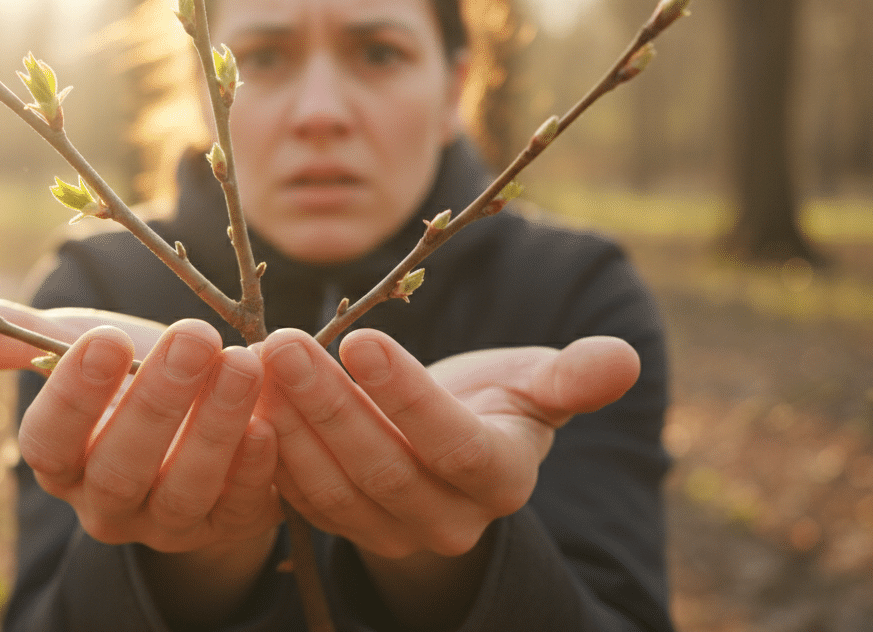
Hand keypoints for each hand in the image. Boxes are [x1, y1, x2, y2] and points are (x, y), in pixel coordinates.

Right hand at [0, 301, 282, 626]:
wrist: (203, 418)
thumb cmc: (132, 375)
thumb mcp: (81, 349)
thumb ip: (19, 339)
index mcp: (61, 461)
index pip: (49, 443)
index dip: (73, 396)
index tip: (106, 338)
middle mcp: (107, 503)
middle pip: (121, 467)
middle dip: (158, 400)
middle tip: (193, 337)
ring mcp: (170, 522)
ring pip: (185, 488)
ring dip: (215, 424)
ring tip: (243, 362)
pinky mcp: (230, 524)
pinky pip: (240, 506)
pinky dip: (255, 467)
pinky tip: (267, 422)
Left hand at [256, 328, 638, 626]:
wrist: (452, 447)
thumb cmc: (497, 401)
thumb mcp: (535, 383)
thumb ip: (572, 377)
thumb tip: (622, 360)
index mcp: (502, 479)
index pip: (454, 446)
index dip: (408, 397)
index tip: (361, 338)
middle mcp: (450, 521)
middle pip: (383, 468)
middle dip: (330, 403)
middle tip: (285, 342)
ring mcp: (392, 533)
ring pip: (334, 487)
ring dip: (293, 423)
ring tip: (260, 359)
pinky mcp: (345, 529)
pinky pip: (302, 499)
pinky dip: (272, 450)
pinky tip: (249, 397)